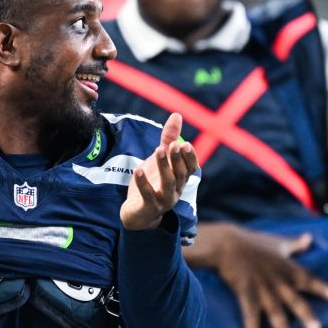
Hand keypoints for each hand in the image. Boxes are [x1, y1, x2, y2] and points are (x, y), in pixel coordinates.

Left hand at [121, 112, 198, 230]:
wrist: (137, 213)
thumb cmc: (152, 183)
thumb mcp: (159, 160)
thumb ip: (168, 139)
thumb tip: (177, 115)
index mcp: (180, 179)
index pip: (191, 168)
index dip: (190, 158)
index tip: (186, 144)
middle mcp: (176, 190)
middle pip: (180, 174)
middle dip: (177, 159)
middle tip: (173, 145)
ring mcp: (163, 201)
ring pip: (167, 184)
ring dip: (164, 167)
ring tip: (158, 151)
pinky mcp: (149, 207)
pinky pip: (147, 195)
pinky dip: (143, 183)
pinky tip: (138, 169)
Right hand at [187, 223, 327, 327]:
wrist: (227, 243)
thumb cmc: (252, 242)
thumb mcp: (277, 242)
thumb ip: (295, 244)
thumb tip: (310, 238)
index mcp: (286, 268)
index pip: (308, 278)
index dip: (321, 287)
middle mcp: (277, 281)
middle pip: (294, 300)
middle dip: (305, 315)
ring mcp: (262, 288)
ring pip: (274, 311)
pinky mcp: (246, 293)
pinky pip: (250, 314)